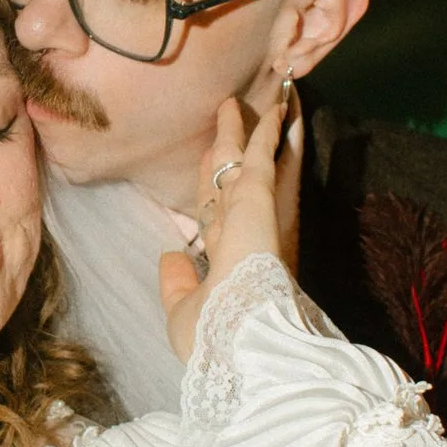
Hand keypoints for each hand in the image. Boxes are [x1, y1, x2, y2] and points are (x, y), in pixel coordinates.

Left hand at [159, 87, 304, 362]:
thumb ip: (176, 282)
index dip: (211, 192)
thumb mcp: (183, 310)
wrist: (241, 341)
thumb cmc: (213, 338)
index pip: (216, 216)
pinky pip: (262, 154)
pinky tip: (276, 107)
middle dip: (226, 152)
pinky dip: (269, 130)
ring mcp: (250, 213)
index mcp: (224, 260)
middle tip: (227, 120)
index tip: (210, 170)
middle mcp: (240, 232)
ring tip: (245, 104)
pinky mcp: (258, 197)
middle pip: (229, 182)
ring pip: (245, 161)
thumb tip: (170, 252)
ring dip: (245, 132)